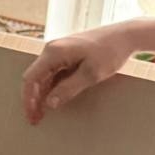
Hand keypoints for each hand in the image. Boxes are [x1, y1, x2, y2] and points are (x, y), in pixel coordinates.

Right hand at [21, 24, 135, 124]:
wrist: (125, 35)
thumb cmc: (110, 52)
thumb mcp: (91, 74)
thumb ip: (68, 89)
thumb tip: (49, 104)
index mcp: (54, 52)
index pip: (31, 78)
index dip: (29, 100)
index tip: (33, 116)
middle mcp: (52, 49)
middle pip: (34, 77)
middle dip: (33, 99)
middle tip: (36, 119)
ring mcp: (58, 50)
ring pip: (42, 76)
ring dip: (41, 94)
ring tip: (43, 114)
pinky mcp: (66, 53)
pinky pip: (52, 72)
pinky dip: (50, 87)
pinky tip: (54, 99)